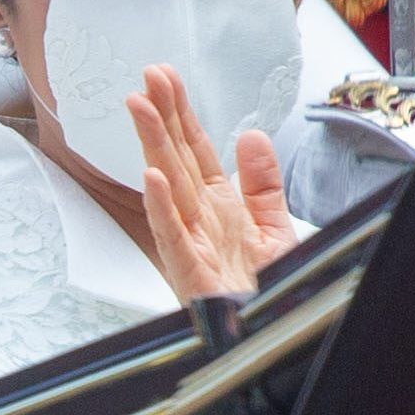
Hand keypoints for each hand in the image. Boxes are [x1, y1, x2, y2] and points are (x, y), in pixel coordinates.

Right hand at [127, 64, 299, 302]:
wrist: (272, 337)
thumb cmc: (268, 292)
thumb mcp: (275, 228)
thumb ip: (262, 184)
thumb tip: (251, 136)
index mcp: (218, 206)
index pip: (194, 149)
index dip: (180, 112)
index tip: (164, 77)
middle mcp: (199, 219)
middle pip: (177, 158)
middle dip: (161, 116)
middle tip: (147, 77)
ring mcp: (190, 243)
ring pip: (168, 186)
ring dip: (152, 145)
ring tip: (139, 107)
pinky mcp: (189, 272)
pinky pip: (172, 234)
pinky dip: (161, 206)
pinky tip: (152, 177)